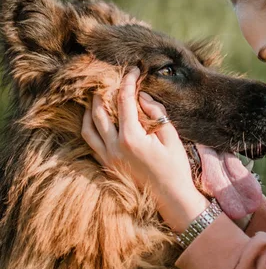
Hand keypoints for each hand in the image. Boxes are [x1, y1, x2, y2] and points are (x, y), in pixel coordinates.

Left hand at [81, 68, 209, 231]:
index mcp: (131, 138)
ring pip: (88, 127)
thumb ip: (155, 112)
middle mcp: (114, 147)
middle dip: (104, 91)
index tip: (133, 70)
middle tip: (111, 78)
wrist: (171, 199)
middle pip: (99, 111)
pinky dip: (90, 126)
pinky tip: (97, 119)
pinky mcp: (106, 165)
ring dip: (90, 109)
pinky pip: (91, 141)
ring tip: (98, 97)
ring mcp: (108, 157)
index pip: (124, 101)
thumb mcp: (170, 136)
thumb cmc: (175, 167)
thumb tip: (141, 96)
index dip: (128, 82)